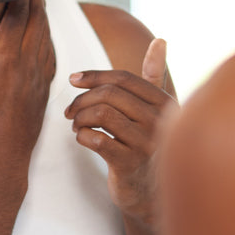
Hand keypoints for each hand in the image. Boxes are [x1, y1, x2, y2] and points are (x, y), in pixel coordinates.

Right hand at [0, 0, 55, 200]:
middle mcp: (26, 65)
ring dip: (44, 13)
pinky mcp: (42, 92)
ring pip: (47, 35)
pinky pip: (51, 55)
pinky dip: (48, 36)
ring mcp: (38, 79)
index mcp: (4, 61)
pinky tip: (45, 35)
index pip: (18, 13)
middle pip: (37, 18)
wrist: (0, 167)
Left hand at [66, 38, 175, 226]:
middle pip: (110, 94)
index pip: (124, 78)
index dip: (95, 76)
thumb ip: (153, 77)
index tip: (74, 79)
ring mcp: (146, 144)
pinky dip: (81, 136)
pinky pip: (96, 140)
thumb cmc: (149, 145)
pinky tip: (82, 139)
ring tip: (76, 125)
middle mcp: (159, 122)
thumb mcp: (156, 111)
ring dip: (79, 117)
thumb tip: (160, 41)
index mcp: (164, 103)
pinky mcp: (129, 165)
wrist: (151, 193)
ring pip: (101, 114)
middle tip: (70, 111)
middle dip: (82, 99)